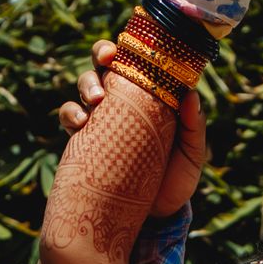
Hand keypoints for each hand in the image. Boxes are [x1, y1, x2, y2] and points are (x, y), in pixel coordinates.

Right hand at [57, 40, 206, 217]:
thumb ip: (193, 127)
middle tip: (108, 61)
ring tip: (96, 100)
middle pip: (106, 64)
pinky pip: (69, 116)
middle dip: (102, 54)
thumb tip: (191, 94)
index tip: (133, 45)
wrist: (152, 218)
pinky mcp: (82, 139)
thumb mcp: (191, 155)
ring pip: (85, 85)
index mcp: (149, 98)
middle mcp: (123, 102)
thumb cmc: (174, 182)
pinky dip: (70, 112)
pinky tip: (81, 123)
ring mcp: (101, 119)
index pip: (138, 63)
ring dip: (87, 84)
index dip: (132, 47)